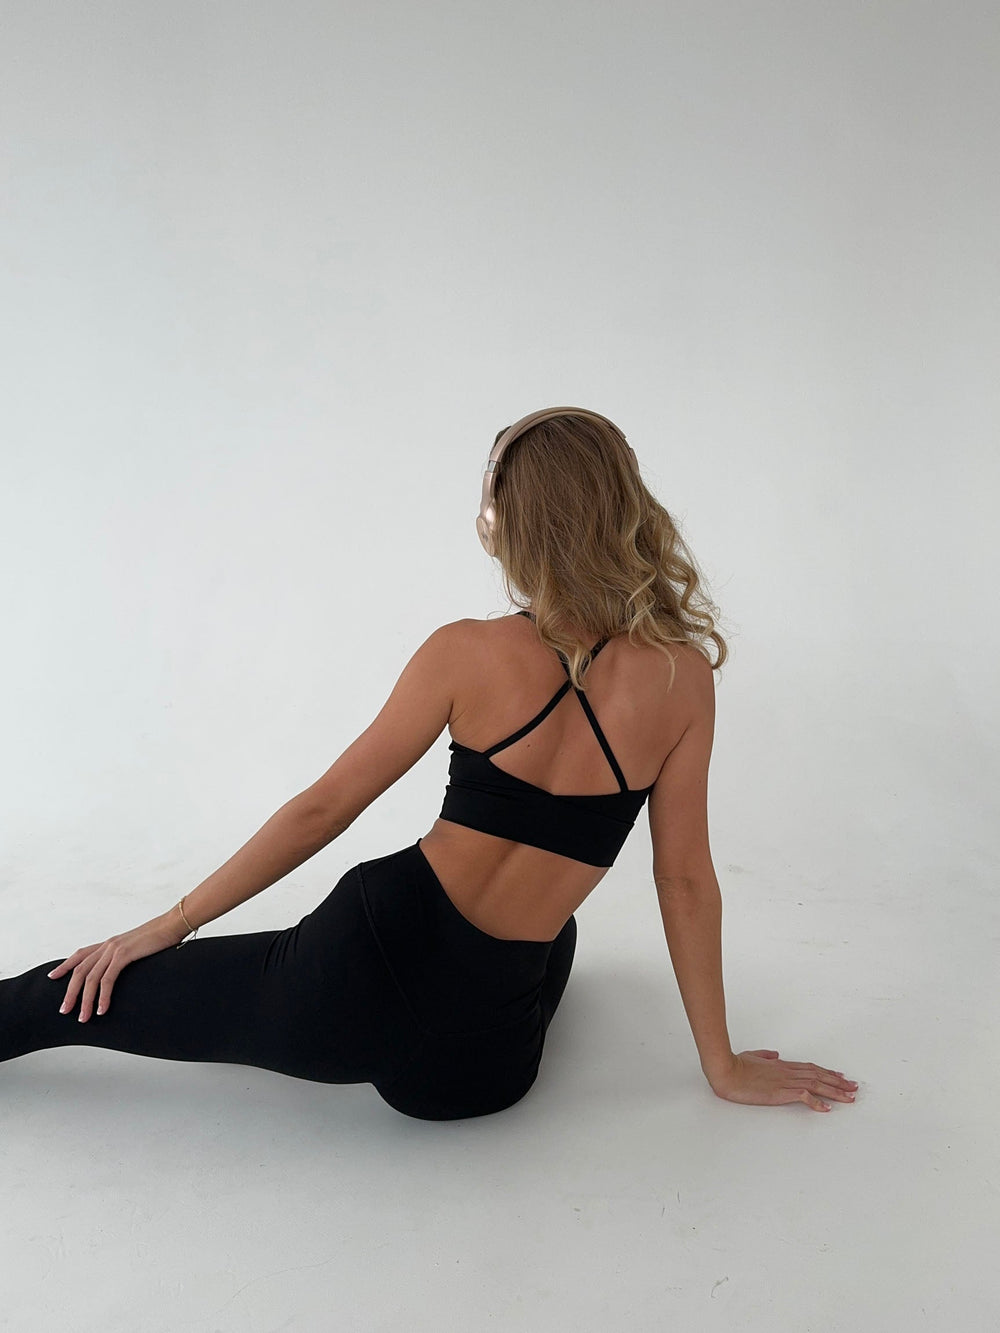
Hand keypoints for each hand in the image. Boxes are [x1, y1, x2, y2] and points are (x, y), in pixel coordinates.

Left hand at [47, 910, 187, 1022]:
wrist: (173, 924)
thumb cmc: (162, 936)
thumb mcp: (139, 946)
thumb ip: (128, 956)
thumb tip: (126, 968)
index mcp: (110, 943)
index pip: (80, 954)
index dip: (65, 965)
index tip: (53, 977)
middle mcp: (108, 945)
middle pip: (80, 970)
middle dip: (70, 992)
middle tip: (64, 1010)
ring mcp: (114, 949)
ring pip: (90, 978)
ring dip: (84, 1000)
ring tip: (83, 1018)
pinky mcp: (124, 954)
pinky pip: (107, 980)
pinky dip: (103, 996)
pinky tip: (102, 1009)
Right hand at [707, 1048, 858, 1110]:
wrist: (726, 1070)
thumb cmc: (735, 1065)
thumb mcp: (752, 1056)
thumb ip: (766, 1055)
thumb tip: (776, 1055)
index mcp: (781, 1065)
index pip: (811, 1067)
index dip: (827, 1072)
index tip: (840, 1076)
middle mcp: (787, 1072)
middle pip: (819, 1075)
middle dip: (838, 1082)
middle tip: (854, 1087)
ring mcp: (785, 1081)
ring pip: (816, 1085)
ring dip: (835, 1091)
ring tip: (850, 1097)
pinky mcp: (780, 1092)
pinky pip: (803, 1096)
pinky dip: (817, 1102)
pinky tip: (827, 1108)